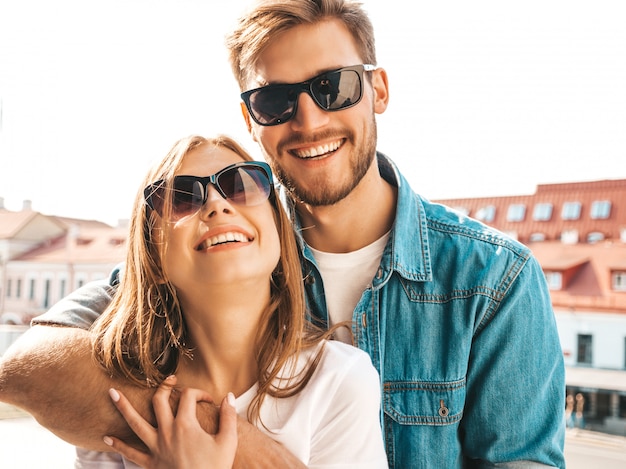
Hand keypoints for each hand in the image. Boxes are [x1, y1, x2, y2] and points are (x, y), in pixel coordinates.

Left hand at [104, 375, 237, 468]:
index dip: (200, 393)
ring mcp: (156, 447)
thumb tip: (229, 396)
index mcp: (186, 425)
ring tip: (111, 394)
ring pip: (136, 423)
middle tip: (168, 380)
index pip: (189, 396)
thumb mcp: (228, 441)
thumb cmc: (215, 468)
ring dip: (123, 407)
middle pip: (159, 401)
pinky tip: (106, 439)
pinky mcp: (150, 464)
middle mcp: (167, 432)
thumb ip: (229, 416)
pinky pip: (130, 453)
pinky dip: (118, 445)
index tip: (209, 400)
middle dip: (163, 387)